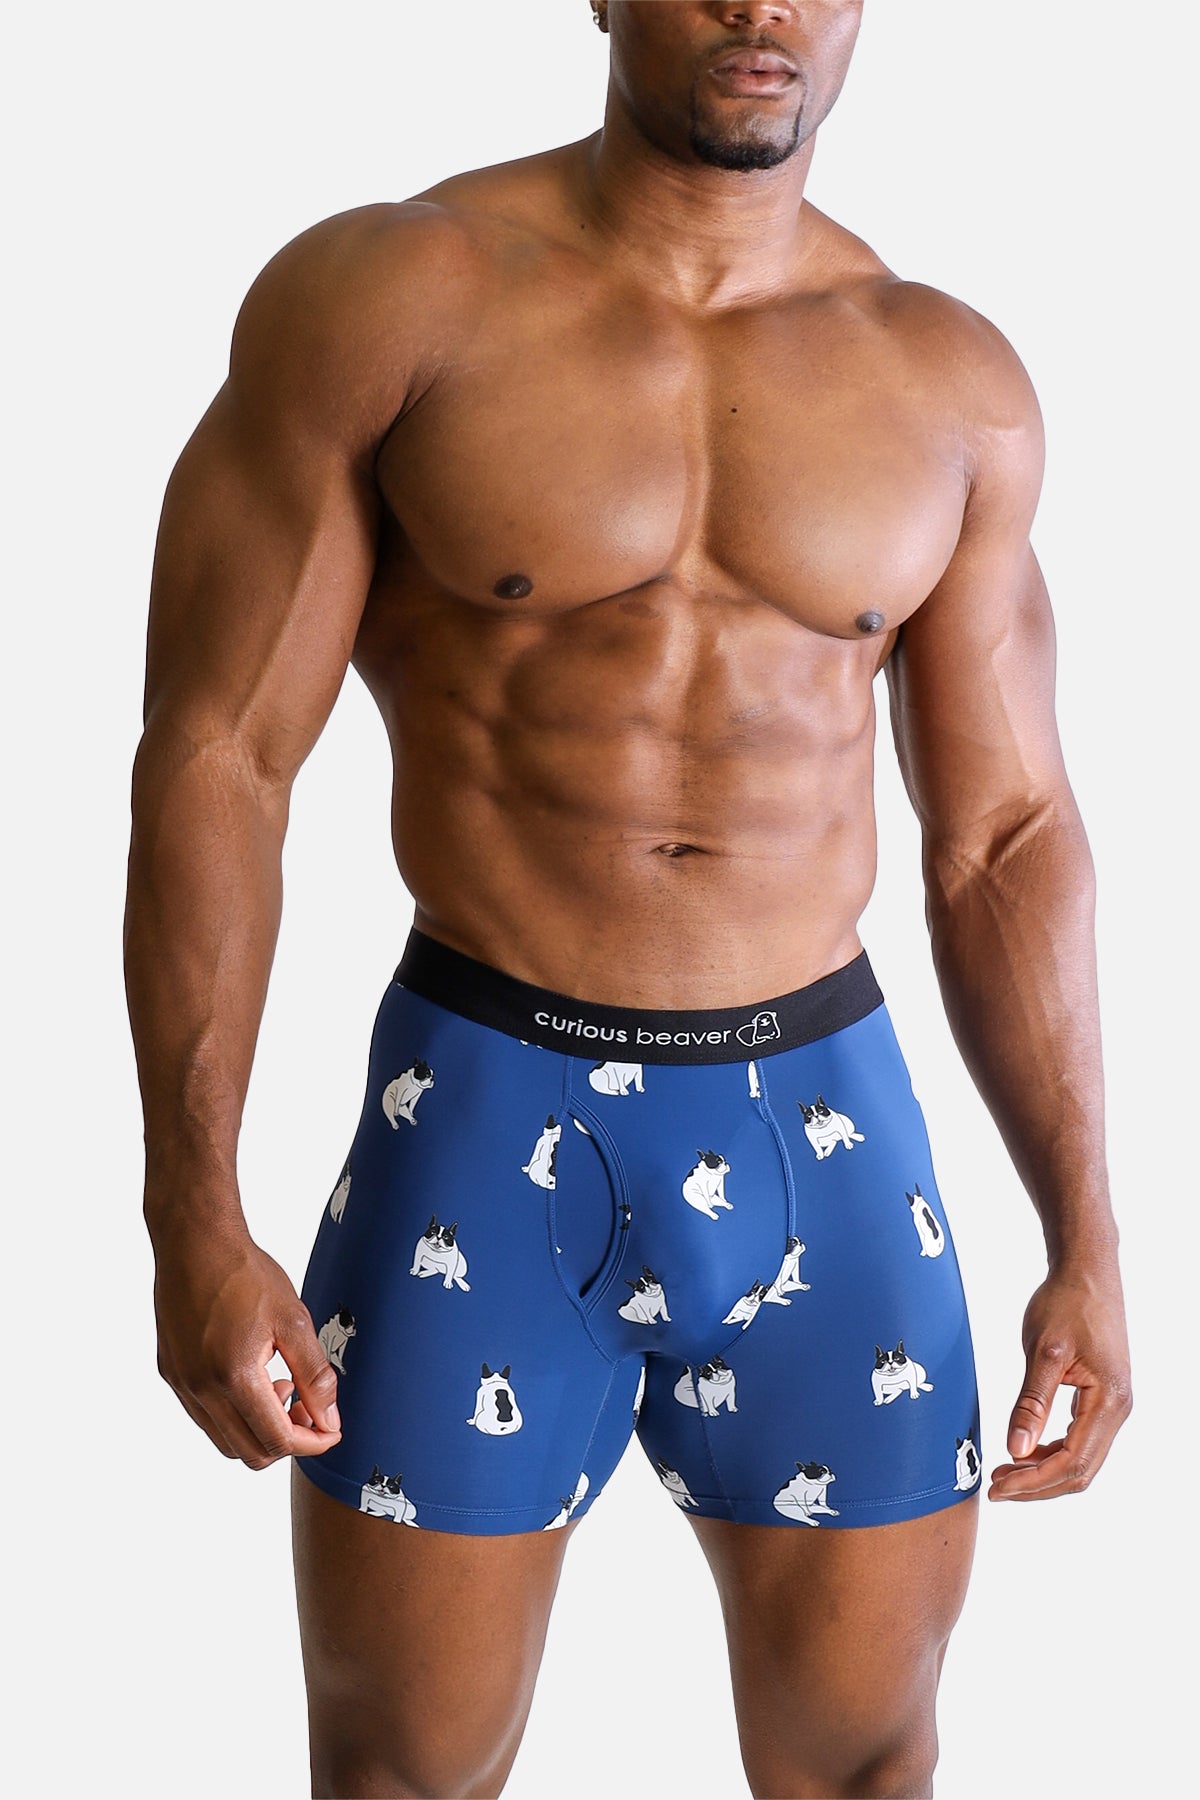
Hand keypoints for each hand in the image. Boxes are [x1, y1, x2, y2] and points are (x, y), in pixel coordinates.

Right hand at [152, 1221, 342, 1468]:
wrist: (194, 1243)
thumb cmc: (244, 1273)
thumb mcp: (294, 1321)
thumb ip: (314, 1375)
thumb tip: (329, 1418)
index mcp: (234, 1377)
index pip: (277, 1440)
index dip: (313, 1442)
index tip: (331, 1429)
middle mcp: (201, 1389)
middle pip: (249, 1454)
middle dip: (287, 1440)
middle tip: (308, 1407)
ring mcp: (182, 1385)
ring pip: (225, 1441)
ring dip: (259, 1429)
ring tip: (280, 1387)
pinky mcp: (172, 1374)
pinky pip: (205, 1417)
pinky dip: (234, 1415)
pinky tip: (254, 1378)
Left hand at [989, 1260, 1130, 1500]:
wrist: (1087, 1270)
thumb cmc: (1066, 1302)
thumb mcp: (1043, 1351)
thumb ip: (1031, 1403)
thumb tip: (1016, 1450)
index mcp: (1108, 1400)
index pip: (1073, 1461)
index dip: (1034, 1482)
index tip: (998, 1487)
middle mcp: (1118, 1409)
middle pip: (1081, 1470)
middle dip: (1037, 1485)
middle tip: (996, 1486)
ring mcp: (1113, 1404)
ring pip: (1081, 1458)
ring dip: (1044, 1471)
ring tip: (1004, 1471)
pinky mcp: (1102, 1397)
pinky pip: (1080, 1439)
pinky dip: (1052, 1452)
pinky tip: (1025, 1450)